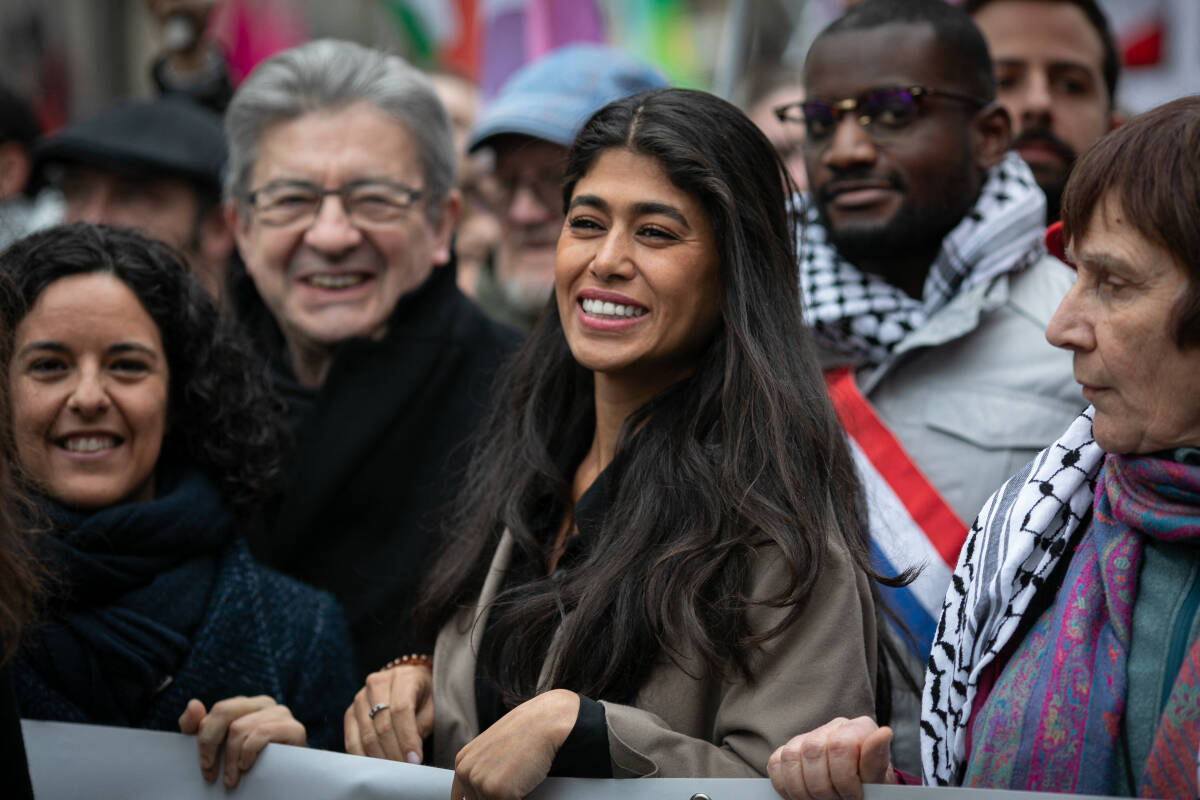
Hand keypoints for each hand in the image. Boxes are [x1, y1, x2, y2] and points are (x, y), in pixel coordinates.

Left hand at [178, 695, 305, 787]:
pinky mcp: (294, 729)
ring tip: (230, 779)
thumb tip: (194, 704)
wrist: (281, 784)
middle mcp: (264, 704)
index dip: (206, 738)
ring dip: (230, 758)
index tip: (205, 766)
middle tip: (210, 773)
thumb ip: (197, 726)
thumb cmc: (246, 764)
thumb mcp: (215, 747)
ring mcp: (281, 713)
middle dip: (212, 744)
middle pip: (226, 711)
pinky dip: (248, 752)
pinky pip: (262, 733)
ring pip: (240, 727)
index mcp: (246, 705)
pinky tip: (246, 766)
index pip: (220, 710)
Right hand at [344, 665, 432, 762]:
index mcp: (401, 677)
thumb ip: (422, 726)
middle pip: (381, 724)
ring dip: (380, 758)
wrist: (406, 682)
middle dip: (394, 752)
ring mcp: (360, 698)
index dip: (407, 738)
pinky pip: (352, 740)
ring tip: (393, 772)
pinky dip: (363, 757)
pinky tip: (376, 768)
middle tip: (405, 770)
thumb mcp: (432, 705)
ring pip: (365, 735)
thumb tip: (410, 755)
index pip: (400, 710)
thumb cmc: (424, 696)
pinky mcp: (350, 713)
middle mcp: (376, 683)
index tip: (415, 761)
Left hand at [451, 689, 578, 799]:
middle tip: (512, 778)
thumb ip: (482, 769)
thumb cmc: (524, 732)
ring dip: (507, 797)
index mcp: (462, 763)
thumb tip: (483, 789)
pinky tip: (525, 780)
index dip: (478, 798)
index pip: (461, 798)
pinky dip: (519, 798)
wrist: (544, 722)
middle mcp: (467, 773)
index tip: (490, 794)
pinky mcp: (499, 793)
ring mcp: (481, 783)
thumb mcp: (493, 748)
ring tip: (519, 776)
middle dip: (495, 796)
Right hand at [767, 717, 893, 799]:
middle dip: (823, 787)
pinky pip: (776, 764)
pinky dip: (786, 786)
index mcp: (857, 728)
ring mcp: (808, 738)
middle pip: (813, 751)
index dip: (844, 778)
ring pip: (791, 757)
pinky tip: (804, 796)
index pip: (839, 745)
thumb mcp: (878, 777)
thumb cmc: (870, 786)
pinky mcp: (788, 751)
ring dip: (803, 789)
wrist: (859, 794)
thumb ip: (876, 758)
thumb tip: (885, 733)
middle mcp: (832, 728)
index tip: (853, 796)